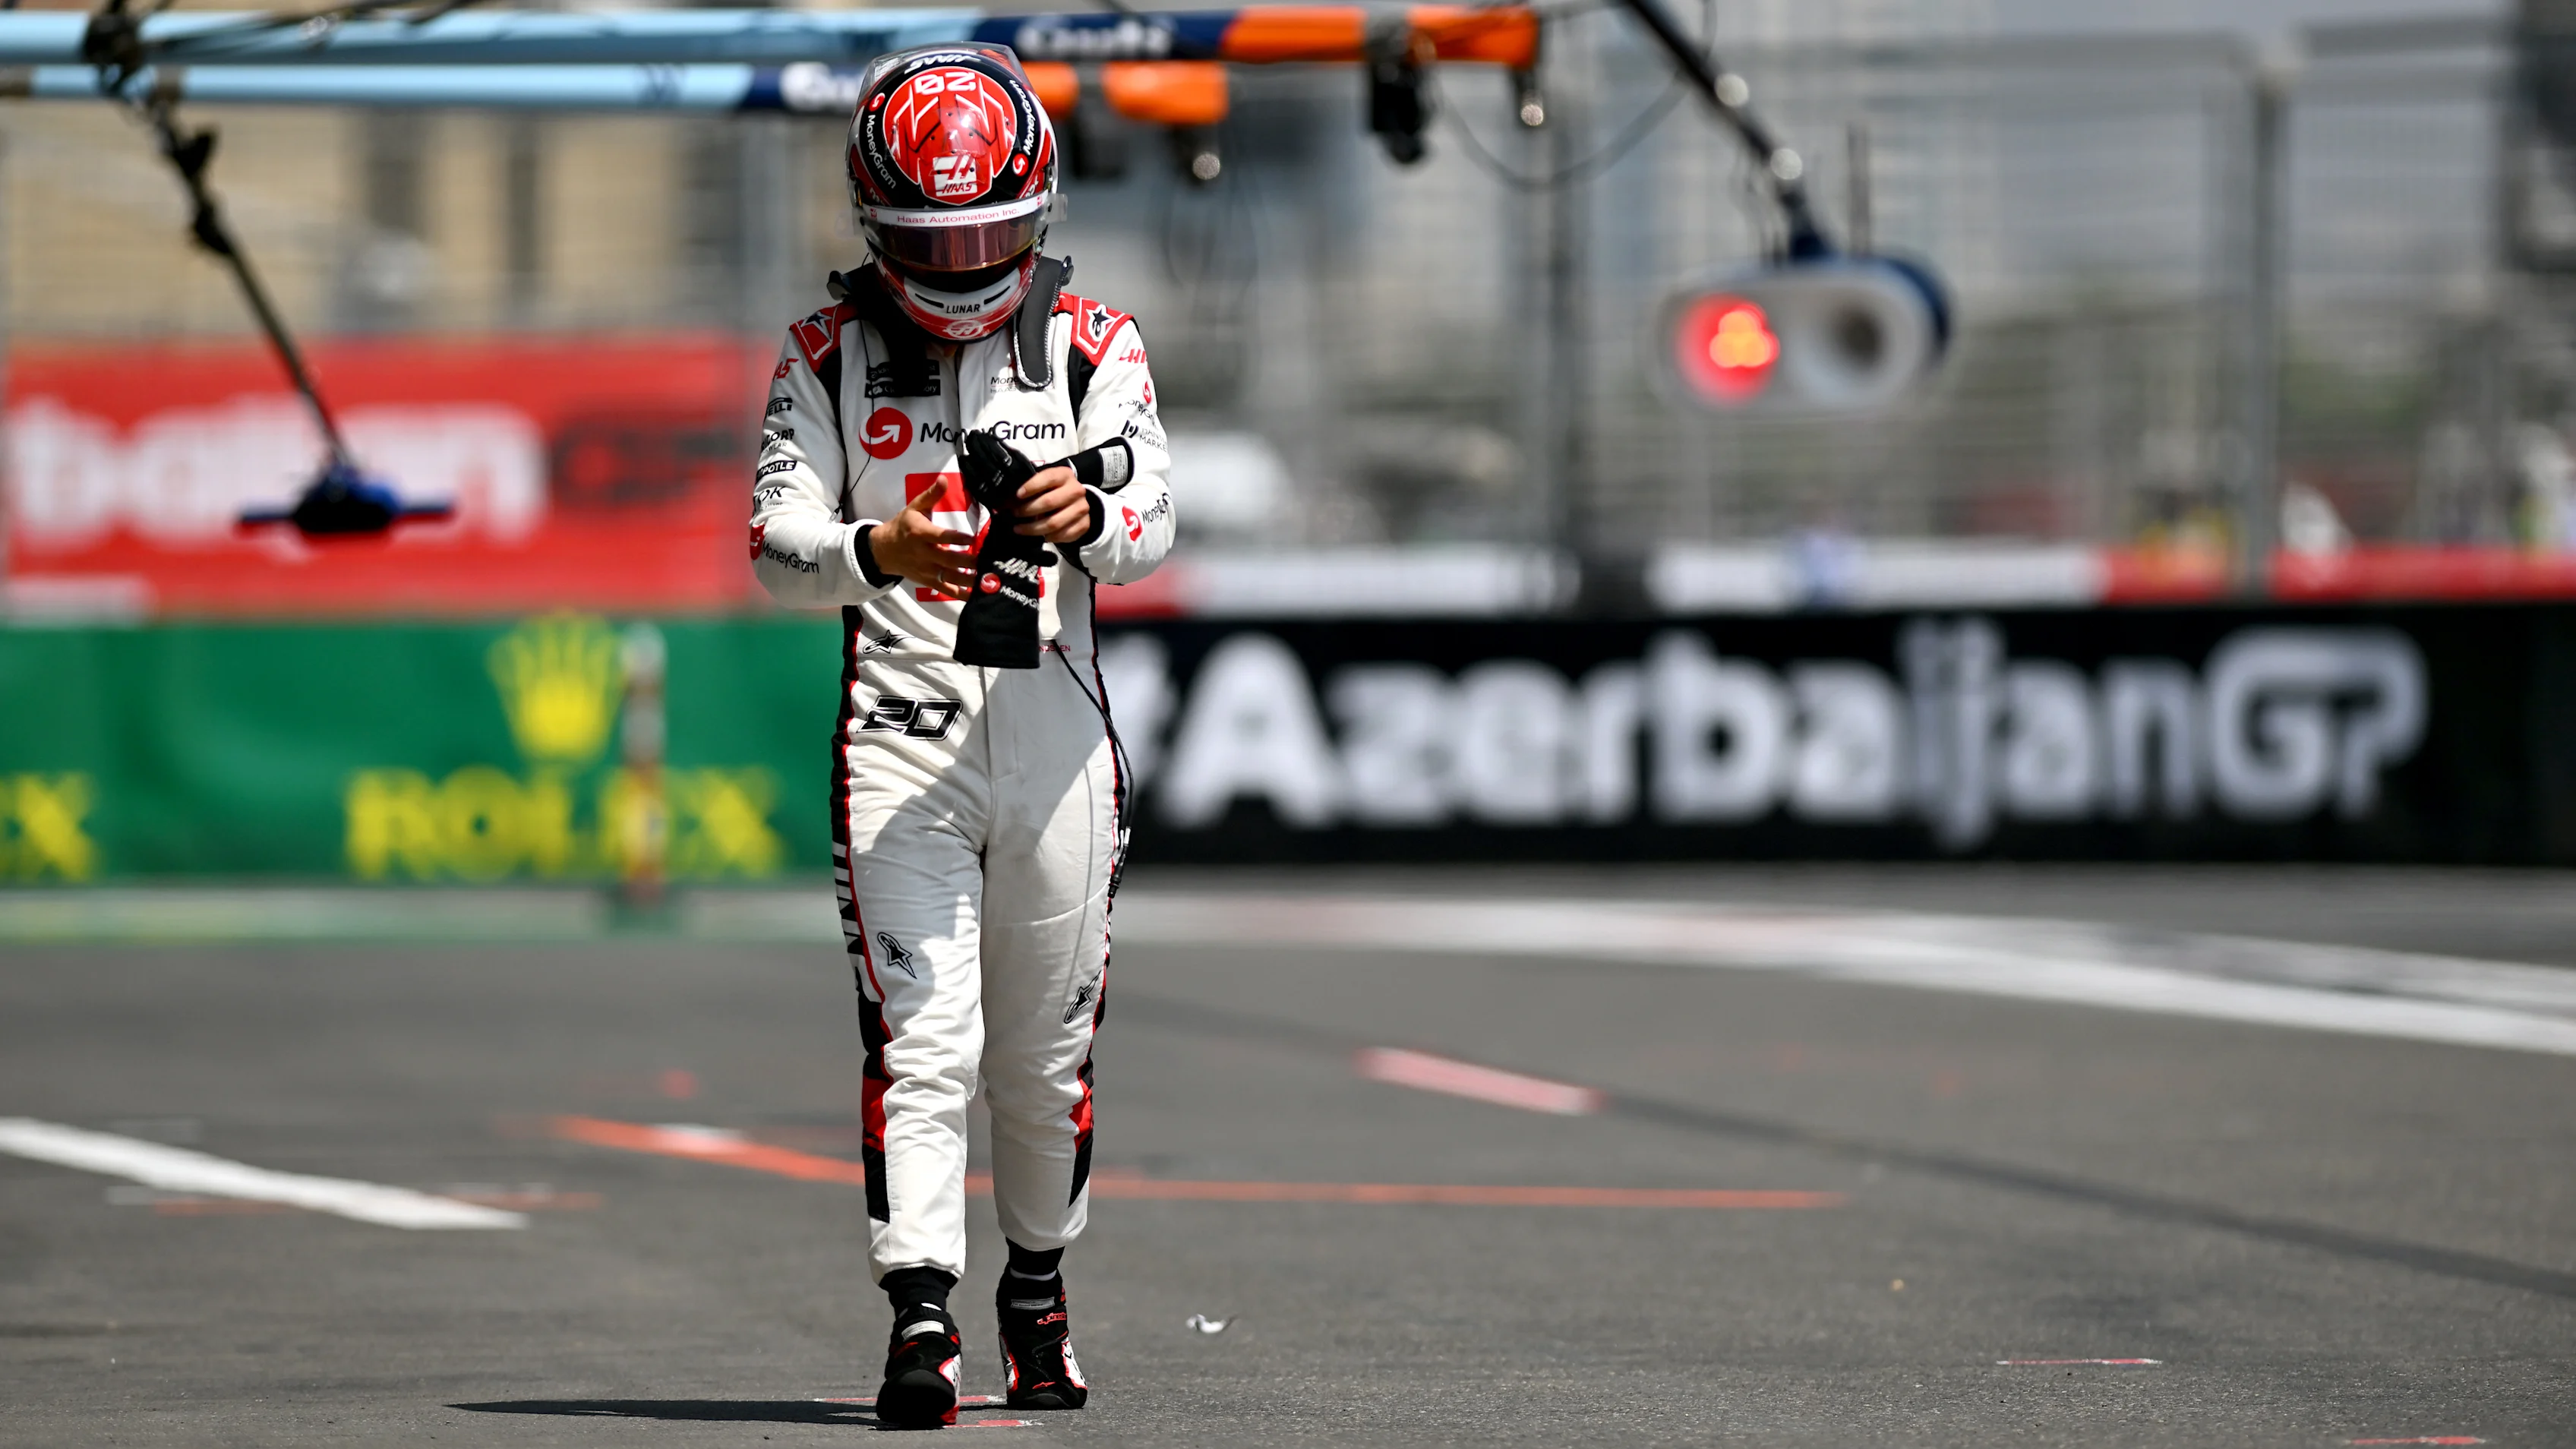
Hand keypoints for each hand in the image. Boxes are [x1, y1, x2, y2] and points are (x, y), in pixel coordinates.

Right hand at [870, 478, 976, 599]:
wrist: (884, 550)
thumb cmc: (903, 526)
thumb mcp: (914, 508)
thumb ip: (931, 495)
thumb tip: (943, 478)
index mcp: (920, 534)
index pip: (940, 536)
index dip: (956, 538)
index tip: (972, 538)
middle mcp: (924, 554)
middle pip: (949, 560)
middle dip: (969, 562)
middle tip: (987, 561)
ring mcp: (927, 570)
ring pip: (950, 577)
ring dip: (969, 580)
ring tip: (988, 580)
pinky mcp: (928, 582)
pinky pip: (946, 590)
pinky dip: (961, 594)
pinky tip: (977, 595)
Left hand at [1014, 464, 1091, 543]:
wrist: (1075, 502)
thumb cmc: (1051, 491)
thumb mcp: (1041, 485)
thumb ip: (1027, 490)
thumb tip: (1004, 503)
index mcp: (1064, 475)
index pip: (1048, 478)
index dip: (1031, 486)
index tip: (1017, 495)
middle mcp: (1076, 490)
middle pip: (1049, 502)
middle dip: (1028, 510)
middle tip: (1014, 514)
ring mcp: (1082, 508)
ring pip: (1054, 523)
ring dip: (1033, 529)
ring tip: (1019, 529)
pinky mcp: (1084, 524)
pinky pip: (1063, 535)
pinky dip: (1048, 537)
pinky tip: (1038, 536)